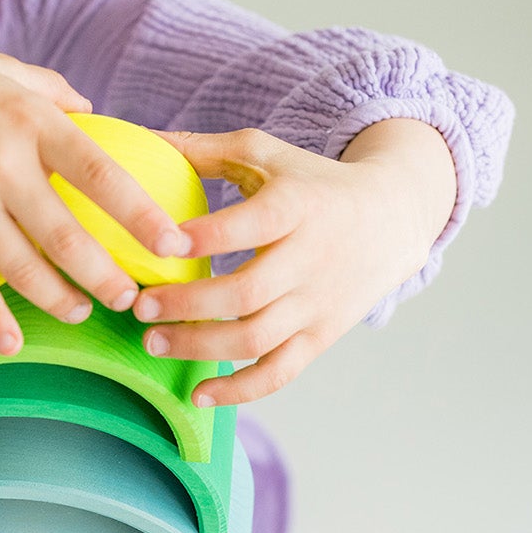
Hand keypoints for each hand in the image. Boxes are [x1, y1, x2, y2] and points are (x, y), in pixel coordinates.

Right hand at [0, 31, 191, 355]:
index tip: (176, 245)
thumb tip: (98, 117)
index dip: (142, 216)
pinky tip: (12, 342)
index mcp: (29, 120)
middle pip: (67, 236)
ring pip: (22, 268)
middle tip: (132, 299)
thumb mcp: (2, 70)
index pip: (101, 173)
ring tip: (80, 311)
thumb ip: (53, 93)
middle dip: (107, 276)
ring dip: (60, 300)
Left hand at [131, 120, 456, 404]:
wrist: (393, 218)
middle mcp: (311, 259)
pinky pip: (280, 373)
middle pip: (246, 294)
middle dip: (187, 306)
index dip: (206, 237)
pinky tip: (198, 394)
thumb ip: (203, 150)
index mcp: (298, 207)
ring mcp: (317, 304)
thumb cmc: (310, 183)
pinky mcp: (321, 336)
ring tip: (152, 343)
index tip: (160, 246)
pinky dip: (240, 391)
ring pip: (257, 338)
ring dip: (199, 348)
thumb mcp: (266, 154)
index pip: (252, 224)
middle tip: (138, 307)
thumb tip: (137, 138)